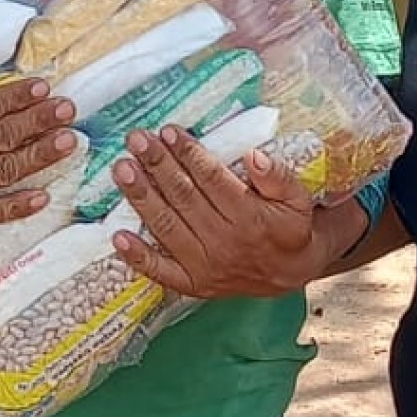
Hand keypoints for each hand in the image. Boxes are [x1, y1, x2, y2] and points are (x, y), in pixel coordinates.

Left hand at [109, 126, 318, 300]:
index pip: (212, 179)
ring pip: (167, 226)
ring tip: (122, 169)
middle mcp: (224, 242)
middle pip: (184, 197)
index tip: (168, 132)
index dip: (189, 154)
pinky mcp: (193, 283)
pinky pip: (161, 272)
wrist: (291, 273)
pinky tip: (118, 236)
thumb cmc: (290, 227)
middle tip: (136, 140)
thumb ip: (278, 176)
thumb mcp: (297, 198)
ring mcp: (205, 266)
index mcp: (249, 217)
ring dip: (141, 197)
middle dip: (157, 165)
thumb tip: (254, 155)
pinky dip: (138, 256)